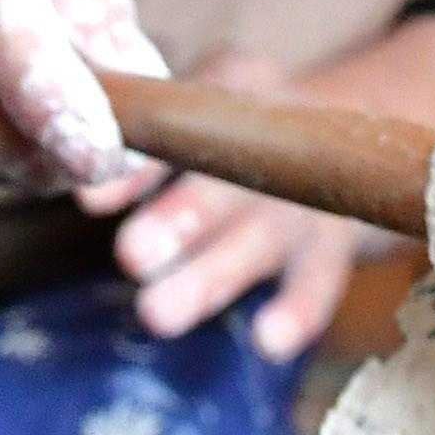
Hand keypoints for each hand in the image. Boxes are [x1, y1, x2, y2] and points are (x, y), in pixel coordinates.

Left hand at [81, 48, 369, 360]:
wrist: (351, 139)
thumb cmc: (243, 132)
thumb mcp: (207, 108)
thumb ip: (148, 146)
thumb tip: (83, 191)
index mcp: (237, 91)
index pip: (185, 123)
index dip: (140, 166)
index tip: (92, 201)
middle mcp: (277, 143)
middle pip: (231, 179)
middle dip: (183, 217)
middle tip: (133, 256)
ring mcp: (312, 195)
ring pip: (264, 235)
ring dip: (214, 274)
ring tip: (158, 315)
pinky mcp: (336, 245)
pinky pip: (322, 280)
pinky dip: (299, 311)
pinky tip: (268, 342)